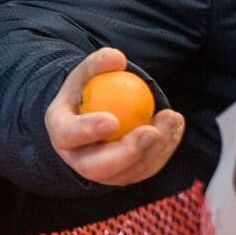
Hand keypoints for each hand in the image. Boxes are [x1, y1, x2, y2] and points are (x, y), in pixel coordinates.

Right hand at [46, 48, 185, 185]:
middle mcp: (78, 159)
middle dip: (127, 152)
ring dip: (155, 148)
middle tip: (151, 131)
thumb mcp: (87, 74)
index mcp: (62, 132)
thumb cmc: (87, 92)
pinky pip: (147, 169)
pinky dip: (164, 149)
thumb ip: (98, 64)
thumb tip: (117, 58)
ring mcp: (103, 173)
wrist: (94, 115)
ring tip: (171, 118)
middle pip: (98, 167)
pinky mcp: (126, 176)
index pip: (69, 135)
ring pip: (129, 172)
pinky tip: (174, 126)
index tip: (112, 120)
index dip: (88, 131)